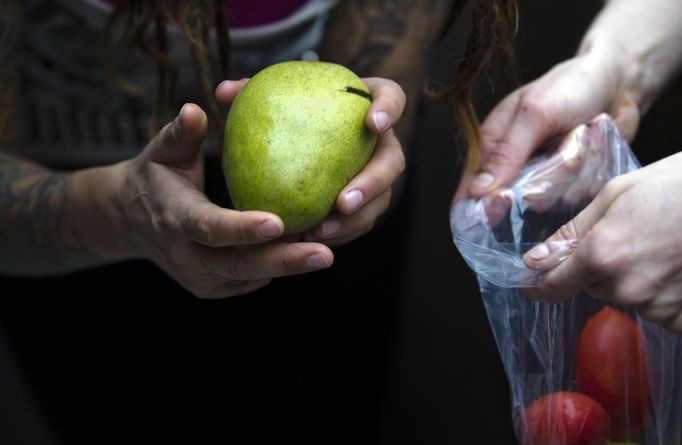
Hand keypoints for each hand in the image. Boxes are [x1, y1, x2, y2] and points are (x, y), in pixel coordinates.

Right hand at [121, 102, 332, 298]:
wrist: (129, 222)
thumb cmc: (155, 178)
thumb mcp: (161, 153)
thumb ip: (180, 134)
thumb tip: (196, 111)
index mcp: (175, 219)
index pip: (210, 227)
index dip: (242, 228)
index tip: (277, 223)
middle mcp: (188, 255)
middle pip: (239, 264)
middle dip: (284, 261)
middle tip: (324, 254)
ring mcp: (201, 277)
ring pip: (250, 276)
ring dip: (288, 266)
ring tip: (325, 252)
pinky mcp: (213, 287)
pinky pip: (251, 279)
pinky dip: (277, 267)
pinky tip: (306, 252)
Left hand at [216, 77, 405, 245]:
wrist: (291, 146)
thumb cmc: (283, 114)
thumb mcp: (266, 101)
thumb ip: (248, 94)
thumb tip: (223, 92)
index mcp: (364, 105)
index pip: (390, 98)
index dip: (389, 109)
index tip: (372, 123)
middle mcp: (378, 142)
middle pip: (393, 160)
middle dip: (374, 182)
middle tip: (345, 201)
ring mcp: (375, 175)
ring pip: (381, 199)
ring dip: (357, 218)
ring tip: (323, 231)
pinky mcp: (365, 204)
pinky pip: (360, 221)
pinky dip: (341, 233)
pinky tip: (312, 240)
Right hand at [454, 51, 639, 203]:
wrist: (618, 83)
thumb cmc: (570, 87)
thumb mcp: (535, 114)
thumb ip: (507, 152)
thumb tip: (477, 190)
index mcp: (494, 146)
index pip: (473, 188)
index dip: (481, 203)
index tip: (501, 205)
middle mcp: (515, 166)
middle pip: (518, 199)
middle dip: (546, 176)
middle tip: (563, 148)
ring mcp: (544, 177)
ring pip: (552, 198)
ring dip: (574, 170)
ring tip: (583, 137)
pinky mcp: (571, 184)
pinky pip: (577, 196)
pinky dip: (591, 173)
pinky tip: (594, 148)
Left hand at [522, 152, 681, 332]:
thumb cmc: (677, 186)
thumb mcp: (615, 195)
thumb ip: (572, 232)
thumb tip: (535, 259)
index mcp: (602, 256)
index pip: (554, 286)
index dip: (541, 285)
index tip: (535, 284)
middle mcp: (627, 288)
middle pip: (593, 288)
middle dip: (600, 267)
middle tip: (630, 237)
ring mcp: (660, 307)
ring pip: (627, 298)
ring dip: (635, 280)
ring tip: (661, 247)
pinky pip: (660, 312)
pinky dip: (664, 294)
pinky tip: (678, 267)